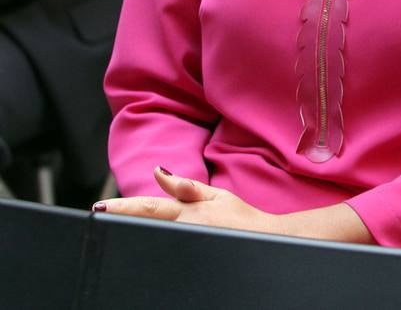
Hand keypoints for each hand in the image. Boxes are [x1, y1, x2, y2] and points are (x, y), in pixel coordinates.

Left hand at [94, 167, 371, 243]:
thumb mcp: (217, 196)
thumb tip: (158, 172)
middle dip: (125, 220)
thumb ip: (185, 187)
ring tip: (124, 227)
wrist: (268, 241)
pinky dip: (155, 245)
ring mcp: (186, 246)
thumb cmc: (244, 219)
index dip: (122, 207)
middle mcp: (183, 229)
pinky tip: (149, 245)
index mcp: (188, 212)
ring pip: (153, 238)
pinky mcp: (191, 260)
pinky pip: (166, 252)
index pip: (148, 208)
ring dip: (138, 233)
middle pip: (144, 226)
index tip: (100, 208)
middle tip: (106, 217)